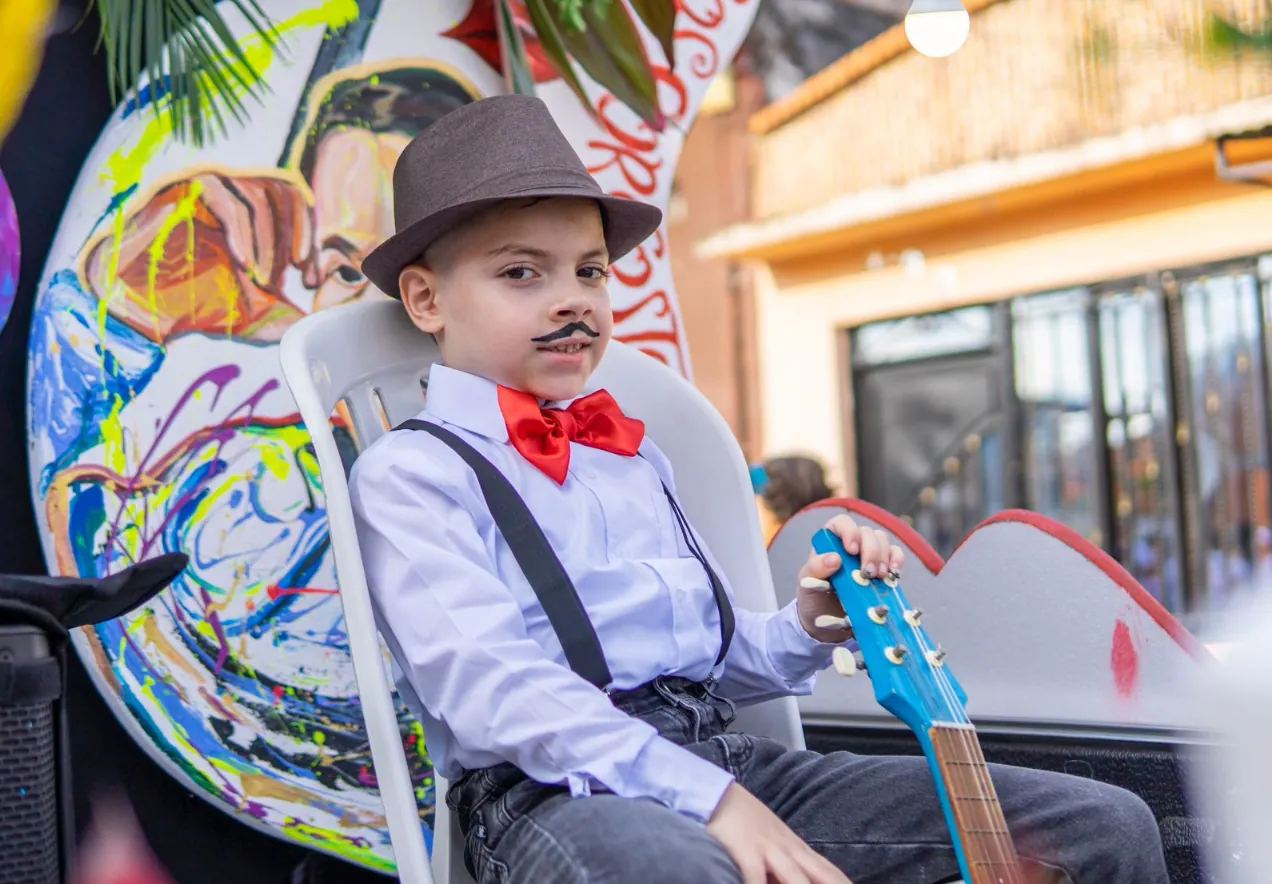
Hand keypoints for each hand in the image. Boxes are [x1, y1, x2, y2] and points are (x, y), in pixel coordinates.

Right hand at [82, 170, 317, 341]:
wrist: (136, 302)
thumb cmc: (194, 302)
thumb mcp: (253, 313)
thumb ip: (287, 314)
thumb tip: (321, 326)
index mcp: (254, 211)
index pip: (297, 204)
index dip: (311, 240)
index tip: (311, 279)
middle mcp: (233, 190)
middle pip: (284, 192)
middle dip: (298, 238)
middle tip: (298, 276)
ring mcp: (207, 184)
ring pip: (258, 194)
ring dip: (268, 242)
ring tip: (261, 279)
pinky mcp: (182, 187)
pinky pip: (224, 198)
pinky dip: (241, 232)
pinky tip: (243, 265)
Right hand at [707, 782, 851, 883]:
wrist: (720, 795)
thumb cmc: (745, 825)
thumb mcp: (773, 845)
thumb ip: (789, 867)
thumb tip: (802, 878)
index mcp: (798, 849)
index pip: (830, 873)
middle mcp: (789, 849)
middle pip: (822, 876)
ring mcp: (769, 848)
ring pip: (795, 878)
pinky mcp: (746, 848)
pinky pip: (755, 875)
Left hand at [796, 514, 904, 641]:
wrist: (826, 623)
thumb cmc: (814, 597)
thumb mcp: (807, 584)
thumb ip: (816, 569)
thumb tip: (834, 558)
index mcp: (829, 541)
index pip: (842, 523)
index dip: (849, 532)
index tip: (851, 551)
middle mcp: (850, 543)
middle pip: (867, 533)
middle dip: (871, 551)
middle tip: (868, 573)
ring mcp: (867, 554)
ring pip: (882, 541)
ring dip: (883, 557)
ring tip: (879, 577)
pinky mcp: (881, 567)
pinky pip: (895, 554)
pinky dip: (896, 561)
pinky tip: (893, 574)